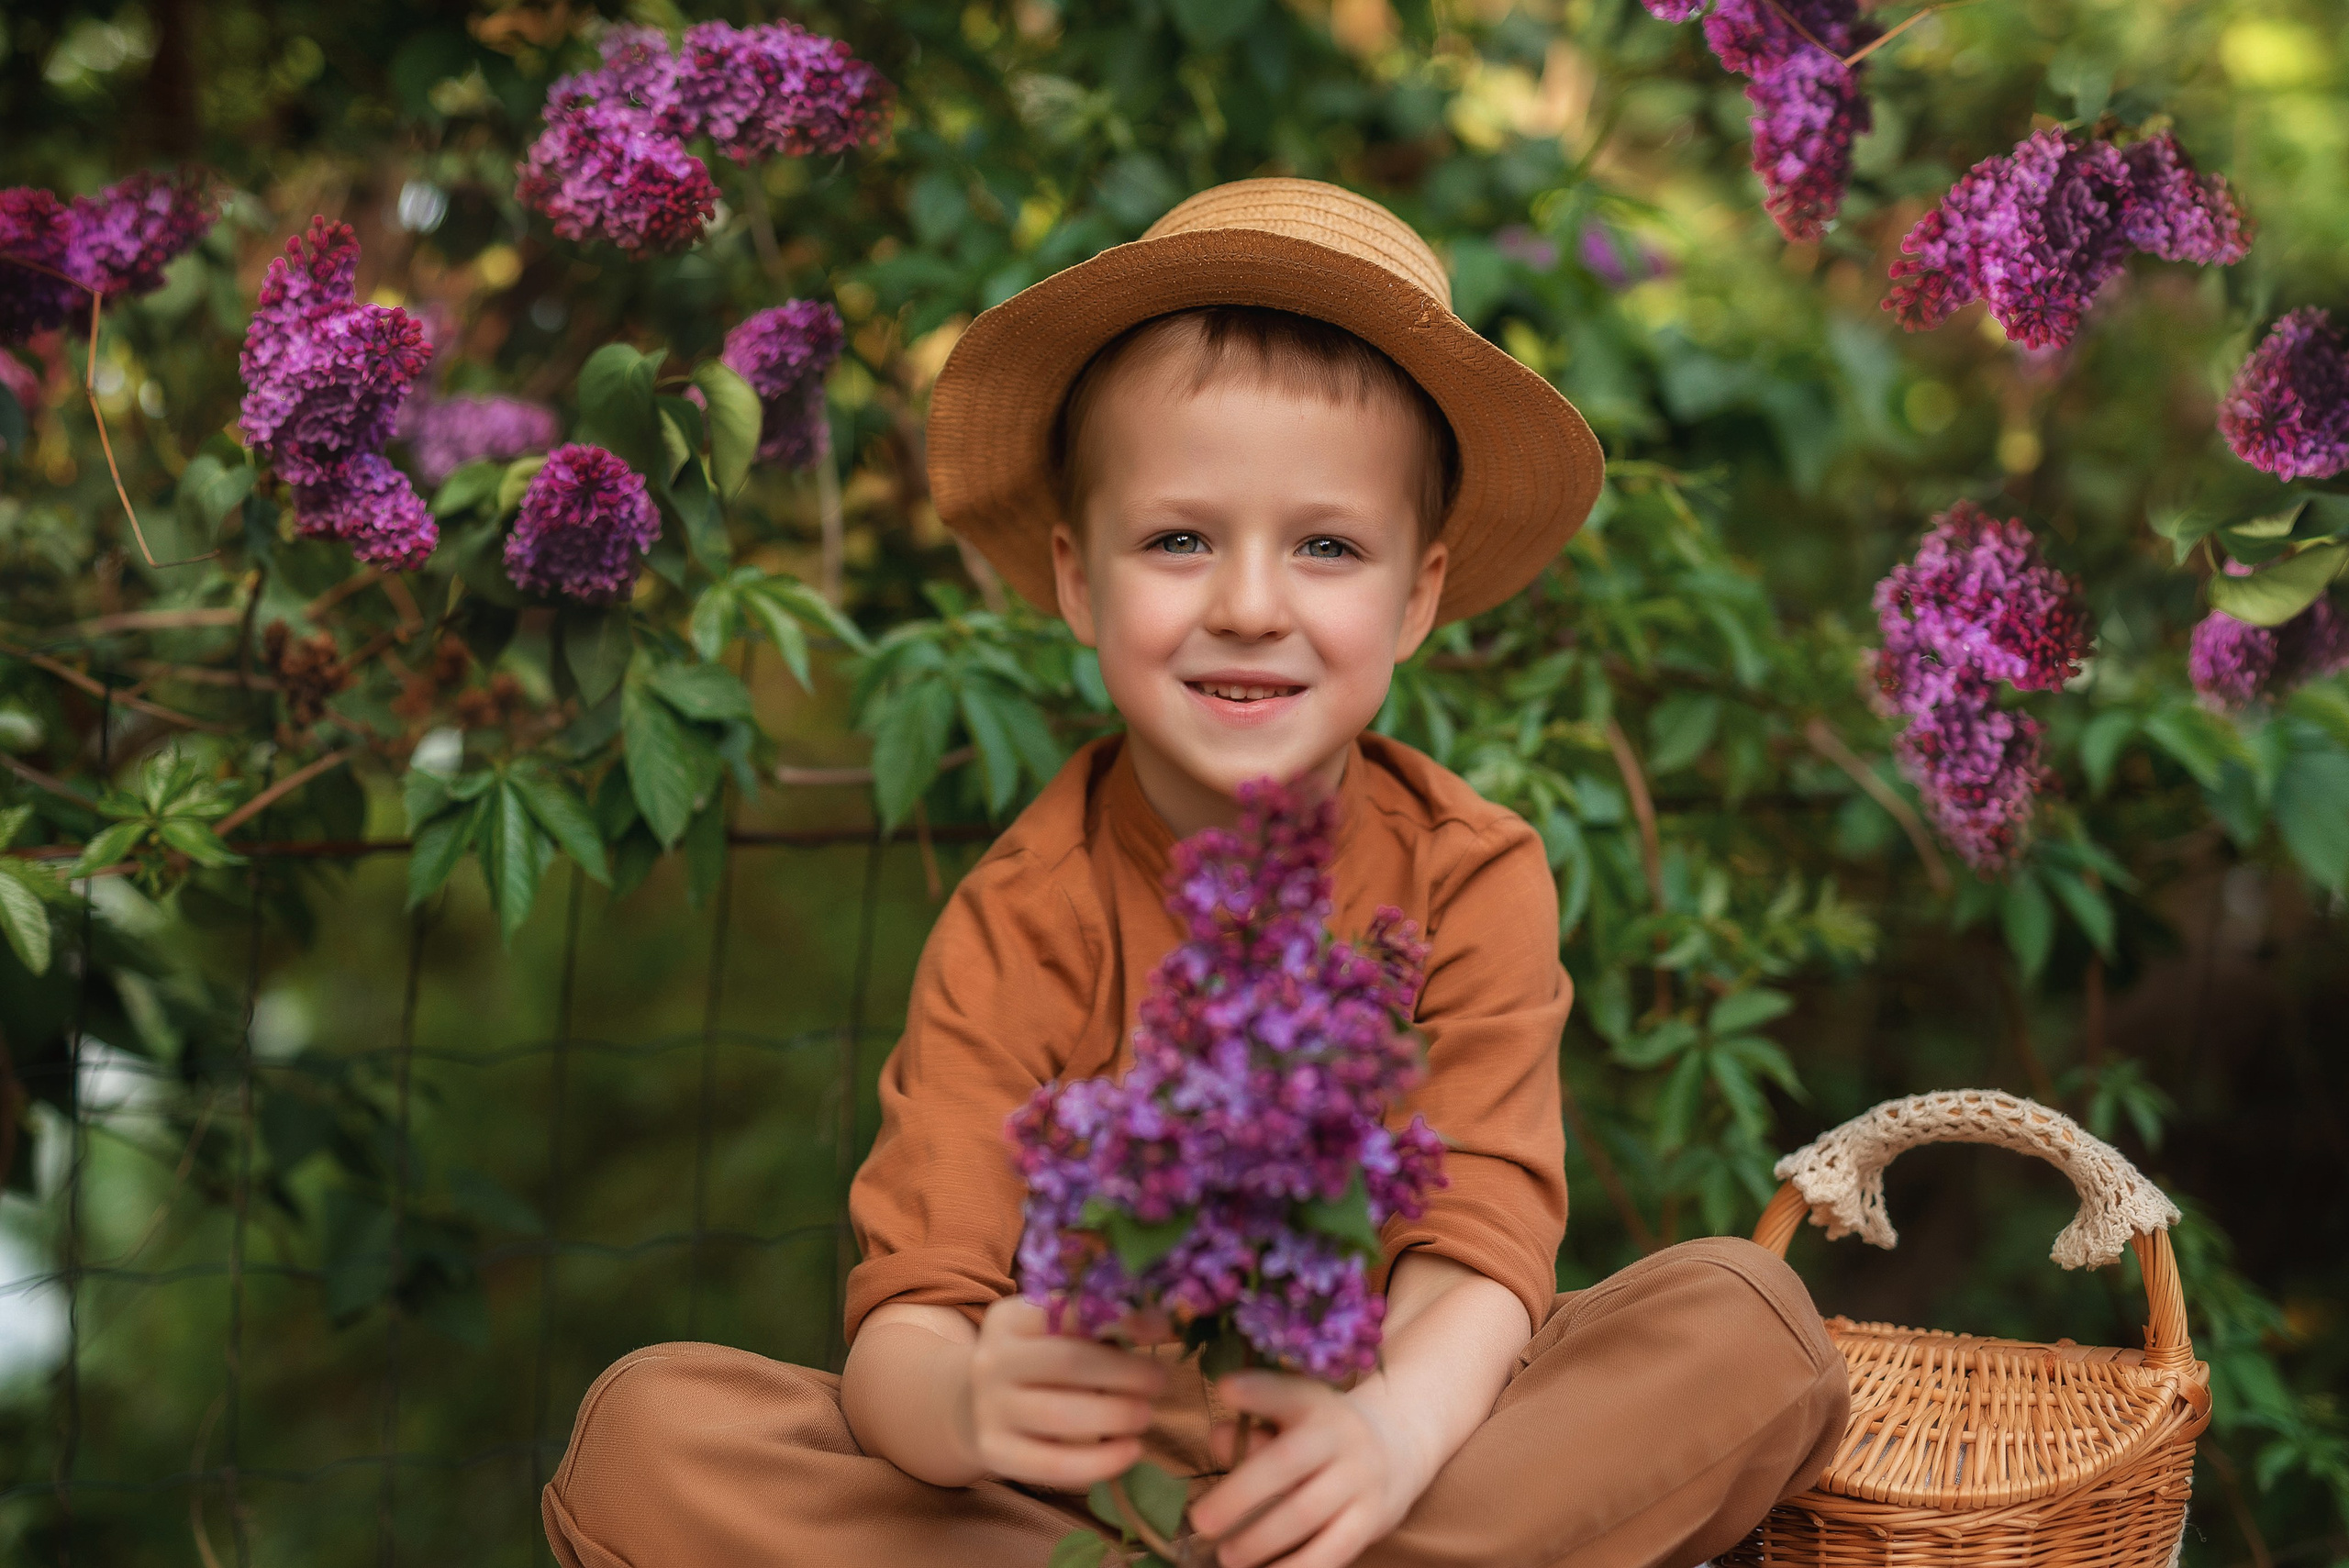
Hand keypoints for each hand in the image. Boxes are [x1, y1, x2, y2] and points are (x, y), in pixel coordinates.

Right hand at [960, 1296, 1166, 1489]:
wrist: (973, 1406)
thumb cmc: (1036, 1364)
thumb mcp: (1056, 1333)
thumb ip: (1102, 1325)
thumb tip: (1160, 1322)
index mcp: (1011, 1319)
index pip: (1068, 1311)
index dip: (1120, 1320)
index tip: (1162, 1329)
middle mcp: (992, 1360)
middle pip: (1067, 1363)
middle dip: (1124, 1373)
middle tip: (1159, 1381)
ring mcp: (989, 1409)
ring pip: (1060, 1415)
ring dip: (1116, 1416)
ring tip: (1146, 1416)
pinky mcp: (995, 1452)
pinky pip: (1053, 1464)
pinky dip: (1100, 1461)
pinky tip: (1130, 1451)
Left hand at [1187, 1371, 1430, 1567]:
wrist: (1398, 1446)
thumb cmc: (1322, 1434)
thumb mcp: (1294, 1416)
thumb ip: (1254, 1427)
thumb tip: (1219, 1440)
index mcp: (1315, 1403)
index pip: (1287, 1392)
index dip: (1258, 1392)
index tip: (1225, 1389)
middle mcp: (1341, 1436)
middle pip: (1286, 1463)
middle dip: (1239, 1495)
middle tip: (1200, 1521)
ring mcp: (1360, 1479)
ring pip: (1306, 1512)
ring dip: (1260, 1539)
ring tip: (1226, 1556)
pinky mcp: (1372, 1519)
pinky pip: (1334, 1550)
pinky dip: (1298, 1566)